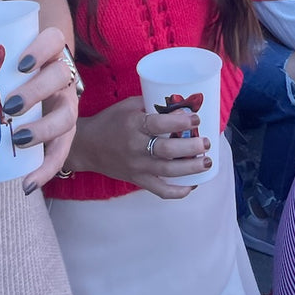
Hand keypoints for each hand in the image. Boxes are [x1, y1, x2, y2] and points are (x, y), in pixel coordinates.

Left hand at [0, 27, 76, 192]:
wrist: (40, 80)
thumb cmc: (13, 67)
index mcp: (48, 50)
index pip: (54, 40)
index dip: (41, 49)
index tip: (20, 64)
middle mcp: (62, 75)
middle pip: (59, 77)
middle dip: (36, 92)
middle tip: (10, 105)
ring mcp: (66, 104)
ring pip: (67, 116)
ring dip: (44, 129)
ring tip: (18, 140)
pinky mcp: (64, 133)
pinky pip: (60, 153)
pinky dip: (46, 170)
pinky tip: (27, 184)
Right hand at [68, 96, 209, 198]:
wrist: (87, 146)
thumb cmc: (109, 121)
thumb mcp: (127, 106)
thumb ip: (150, 103)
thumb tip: (177, 102)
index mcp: (132, 124)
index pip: (158, 124)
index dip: (179, 122)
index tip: (195, 118)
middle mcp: (135, 147)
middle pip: (167, 151)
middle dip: (191, 147)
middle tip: (206, 142)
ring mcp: (136, 166)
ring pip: (167, 172)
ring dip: (190, 168)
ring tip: (206, 162)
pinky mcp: (137, 180)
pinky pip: (159, 190)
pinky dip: (177, 191)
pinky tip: (191, 185)